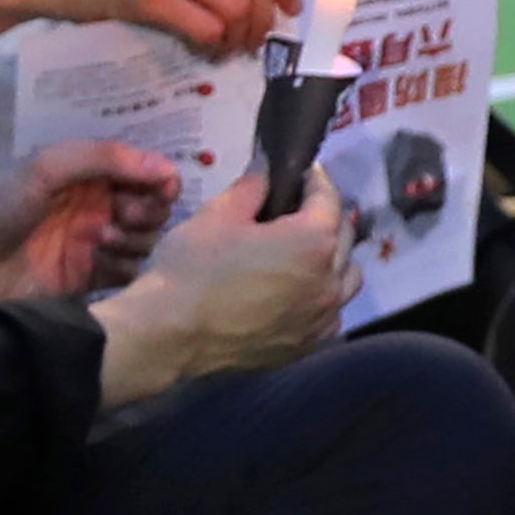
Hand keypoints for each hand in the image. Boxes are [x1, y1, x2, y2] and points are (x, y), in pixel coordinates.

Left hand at [0, 138, 176, 300]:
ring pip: (145, 243)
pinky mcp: (85, 280)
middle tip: (118, 217)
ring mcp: (92, 245)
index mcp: (88, 174)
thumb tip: (167, 168)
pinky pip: (127, 276)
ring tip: (98, 241)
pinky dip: (124, 268)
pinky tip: (98, 264)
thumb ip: (104, 159)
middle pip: (153, 210)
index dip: (161, 182)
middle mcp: (96, 207)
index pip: (147, 174)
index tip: (160, 192)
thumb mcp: (43, 167)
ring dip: (133, 240)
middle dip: (147, 213)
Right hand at [106, 162, 348, 383]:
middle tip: (296, 210)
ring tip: (303, 253)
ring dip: (334, 259)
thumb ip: (253, 186)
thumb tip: (267, 169)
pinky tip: (297, 294)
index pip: (328, 198)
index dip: (314, 180)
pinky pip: (331, 314)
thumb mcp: (218, 214)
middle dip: (324, 217)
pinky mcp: (307, 345)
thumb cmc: (192, 269)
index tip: (300, 173)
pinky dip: (323, 298)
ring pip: (347, 278)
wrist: (168, 337)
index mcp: (313, 240)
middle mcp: (329, 280)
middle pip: (343, 237)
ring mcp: (321, 318)